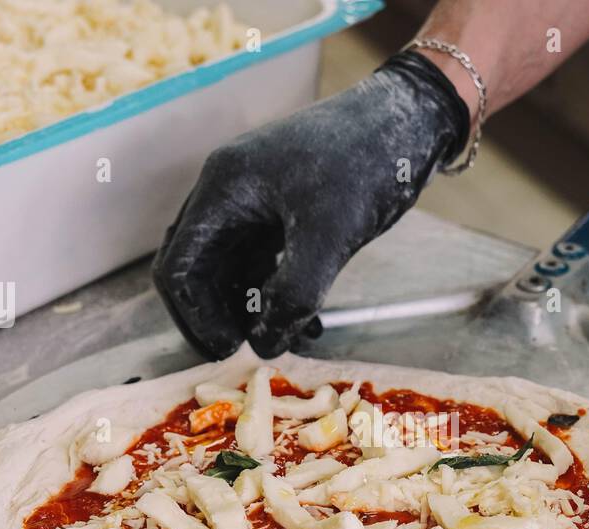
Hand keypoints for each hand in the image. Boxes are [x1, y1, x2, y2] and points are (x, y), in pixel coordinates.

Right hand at [152, 52, 468, 358]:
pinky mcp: (283, 210)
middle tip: (251, 351)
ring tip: (294, 339)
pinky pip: (264, 262)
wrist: (410, 118)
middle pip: (198, 270)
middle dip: (220, 316)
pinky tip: (311, 323)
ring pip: (233, 270)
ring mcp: (255, 201)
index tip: (227, 351)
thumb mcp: (329, 236)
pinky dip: (278, 294)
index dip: (195, 317)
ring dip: (254, 309)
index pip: (179, 266)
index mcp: (223, 189)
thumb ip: (293, 294)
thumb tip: (263, 345)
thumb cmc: (366, 164)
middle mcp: (228, 193)